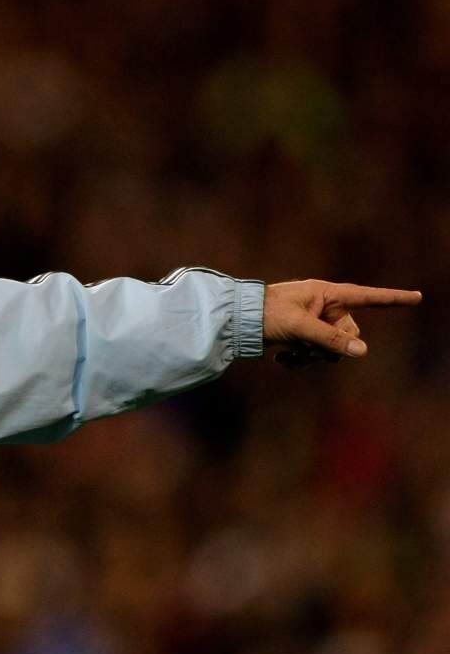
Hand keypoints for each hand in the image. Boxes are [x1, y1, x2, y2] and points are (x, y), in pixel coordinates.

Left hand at [263, 280, 421, 365]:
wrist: (234, 321)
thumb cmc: (265, 315)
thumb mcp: (299, 327)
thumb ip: (330, 339)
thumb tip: (362, 352)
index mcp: (326, 293)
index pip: (367, 296)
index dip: (392, 298)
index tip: (417, 296)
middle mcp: (323, 306)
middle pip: (349, 334)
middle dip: (330, 348)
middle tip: (306, 349)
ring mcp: (313, 322)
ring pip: (331, 349)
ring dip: (312, 356)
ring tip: (287, 354)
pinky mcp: (302, 336)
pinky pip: (315, 353)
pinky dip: (301, 359)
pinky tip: (281, 359)